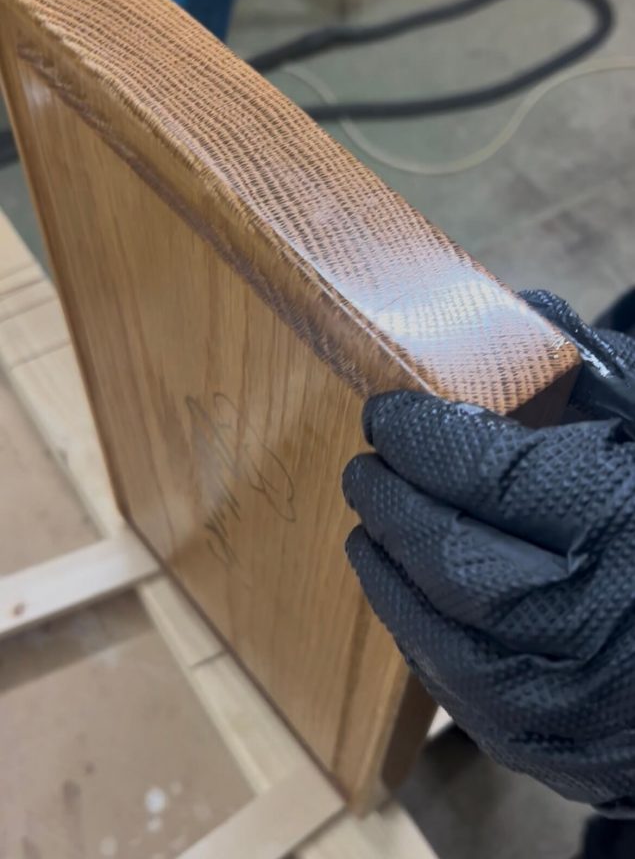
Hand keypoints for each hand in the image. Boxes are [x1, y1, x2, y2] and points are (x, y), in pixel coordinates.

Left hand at [344, 290, 634, 809]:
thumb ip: (598, 371)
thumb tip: (520, 314)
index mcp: (625, 527)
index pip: (493, 477)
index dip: (424, 442)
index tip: (385, 415)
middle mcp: (604, 627)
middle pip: (457, 565)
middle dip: (393, 509)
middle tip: (363, 470)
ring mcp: (583, 708)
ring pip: (446, 643)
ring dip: (390, 580)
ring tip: (368, 530)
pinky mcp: (567, 754)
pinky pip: (466, 700)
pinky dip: (425, 639)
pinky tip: (409, 596)